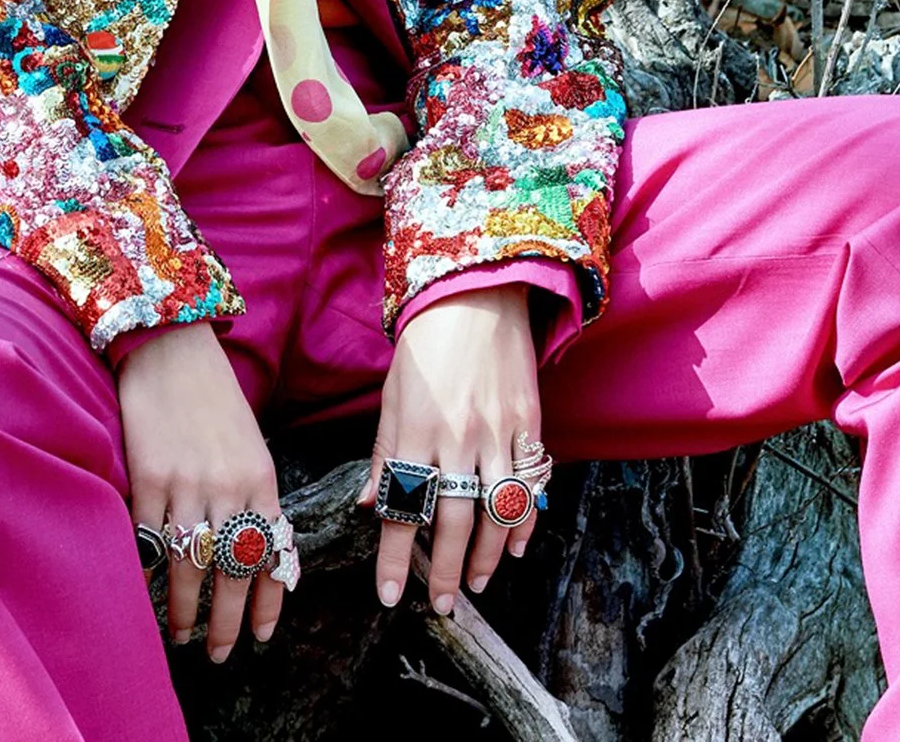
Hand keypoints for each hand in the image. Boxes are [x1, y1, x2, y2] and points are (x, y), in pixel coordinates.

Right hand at [116, 322, 285, 660]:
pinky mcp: (148, 477)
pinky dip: (147, 573)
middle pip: (231, 572)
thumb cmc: (214, 397)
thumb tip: (263, 552)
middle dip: (226, 622)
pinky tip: (147, 595)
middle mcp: (229, 487)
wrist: (172, 346)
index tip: (260, 636)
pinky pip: (148, 540)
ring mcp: (186, 484)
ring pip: (189, 567)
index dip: (266, 602)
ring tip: (182, 636)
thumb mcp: (251, 446)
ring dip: (186, 610)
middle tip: (219, 653)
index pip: (270, 556)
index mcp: (262, 479)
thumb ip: (257, 497)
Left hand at [355, 284, 542, 613]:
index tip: (391, 596)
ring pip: (495, 511)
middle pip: (454, 522)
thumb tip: (371, 504)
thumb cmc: (424, 345)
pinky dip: (525, 520)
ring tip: (476, 585)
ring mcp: (497, 432)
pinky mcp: (528, 422)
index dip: (396, 557)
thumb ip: (385, 453)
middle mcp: (456, 438)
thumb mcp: (393, 395)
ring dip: (488, 557)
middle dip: (447, 572)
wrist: (475, 294)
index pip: (403, 508)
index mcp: (415, 431)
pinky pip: (529, 483)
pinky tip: (516, 547)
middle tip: (442, 605)